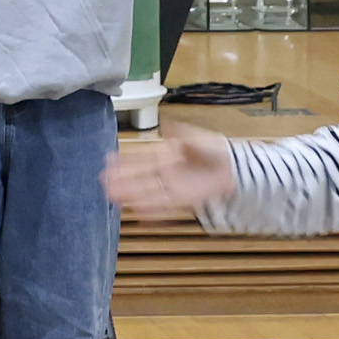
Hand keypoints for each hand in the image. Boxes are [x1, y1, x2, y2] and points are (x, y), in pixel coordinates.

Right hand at [105, 123, 238, 224]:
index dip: (125, 161)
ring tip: (112, 196)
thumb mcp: (199, 137)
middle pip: (140, 177)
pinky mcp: (184, 200)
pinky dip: (152, 211)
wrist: (235, 170)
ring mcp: (174, 187)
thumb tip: (166, 124)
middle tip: (103, 181)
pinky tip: (138, 214)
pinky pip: (164, 206)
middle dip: (122, 179)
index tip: (108, 161)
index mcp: (167, 155)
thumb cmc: (218, 151)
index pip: (141, 159)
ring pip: (147, 192)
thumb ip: (181, 133)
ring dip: (131, 195)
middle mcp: (167, 172)